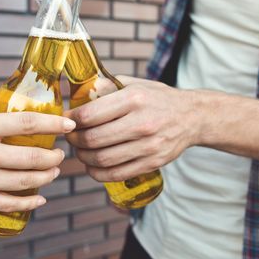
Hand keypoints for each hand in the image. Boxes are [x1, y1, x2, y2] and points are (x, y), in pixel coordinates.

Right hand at [0, 112, 75, 219]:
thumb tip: (11, 116)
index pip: (26, 123)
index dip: (54, 123)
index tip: (70, 123)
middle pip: (32, 157)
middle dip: (54, 156)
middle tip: (60, 154)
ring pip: (26, 182)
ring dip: (47, 177)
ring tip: (53, 171)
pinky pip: (10, 204)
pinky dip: (30, 202)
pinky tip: (40, 198)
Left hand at [65, 76, 198, 181]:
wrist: (193, 117)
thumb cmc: (158, 99)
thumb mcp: (135, 84)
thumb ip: (108, 86)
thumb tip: (79, 92)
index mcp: (134, 99)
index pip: (90, 114)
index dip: (71, 120)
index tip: (66, 121)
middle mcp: (141, 123)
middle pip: (93, 139)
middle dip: (74, 140)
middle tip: (70, 137)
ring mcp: (148, 146)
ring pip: (102, 159)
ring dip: (83, 158)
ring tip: (80, 151)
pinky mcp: (152, 163)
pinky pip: (116, 174)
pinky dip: (97, 173)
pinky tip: (92, 166)